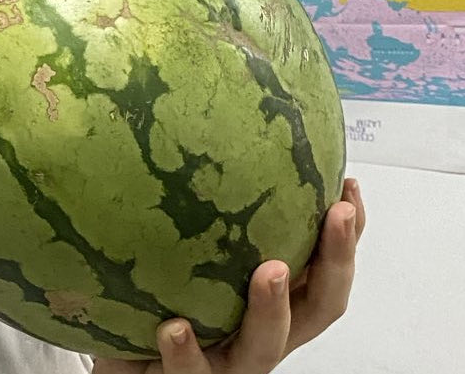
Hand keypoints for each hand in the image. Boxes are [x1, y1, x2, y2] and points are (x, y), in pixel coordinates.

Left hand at [93, 178, 365, 373]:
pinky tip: (172, 327)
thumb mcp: (178, 240)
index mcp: (271, 298)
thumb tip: (193, 116)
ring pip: (264, 346)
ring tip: (269, 272)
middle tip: (335, 215)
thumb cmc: (151, 295)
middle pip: (318, 306)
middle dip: (334, 261)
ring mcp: (226, 362)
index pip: (323, 265)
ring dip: (271, 309)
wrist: (117, 360)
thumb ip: (194, 198)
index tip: (347, 184)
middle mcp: (260, 331)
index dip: (346, 231)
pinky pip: (190, 372)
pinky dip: (184, 352)